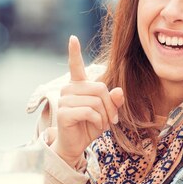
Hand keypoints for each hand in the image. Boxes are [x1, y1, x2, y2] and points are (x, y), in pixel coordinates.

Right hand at [51, 35, 124, 166]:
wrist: (75, 145)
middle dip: (110, 106)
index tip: (72, 38)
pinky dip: (99, 121)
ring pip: (96, 101)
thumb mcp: (107, 112)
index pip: (75, 66)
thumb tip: (118, 91)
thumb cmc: (90, 126)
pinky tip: (96, 127)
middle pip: (100, 88)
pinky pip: (90, 111)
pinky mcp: (63, 112)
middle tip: (112, 120)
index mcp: (78, 86)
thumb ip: (114, 101)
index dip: (74, 52)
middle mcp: (69, 89)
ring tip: (102, 124)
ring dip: (105, 116)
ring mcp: (64, 100)